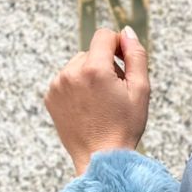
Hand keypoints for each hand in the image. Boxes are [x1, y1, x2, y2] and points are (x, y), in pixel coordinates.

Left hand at [45, 26, 149, 174]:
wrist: (100, 160)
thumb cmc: (125, 127)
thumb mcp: (140, 90)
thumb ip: (136, 55)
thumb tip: (126, 32)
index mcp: (94, 69)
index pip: (104, 36)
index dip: (118, 46)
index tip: (124, 64)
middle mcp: (71, 73)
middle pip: (91, 52)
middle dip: (104, 65)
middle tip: (115, 93)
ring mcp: (57, 86)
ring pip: (78, 66)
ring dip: (90, 76)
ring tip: (101, 103)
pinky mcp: (50, 97)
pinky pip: (66, 80)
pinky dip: (77, 88)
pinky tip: (87, 108)